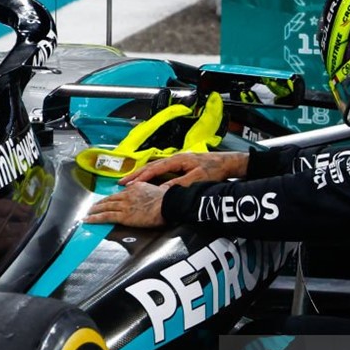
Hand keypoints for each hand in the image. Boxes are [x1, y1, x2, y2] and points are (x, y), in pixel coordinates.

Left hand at [86, 182, 168, 228]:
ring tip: (88, 213)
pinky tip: (89, 220)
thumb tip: (146, 192)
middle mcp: (127, 195)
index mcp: (135, 188)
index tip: (108, 200)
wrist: (167, 204)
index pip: (120, 193)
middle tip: (93, 207)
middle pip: (110, 199)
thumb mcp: (155, 189)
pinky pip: (106, 216)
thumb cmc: (166, 199)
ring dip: (95, 210)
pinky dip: (95, 218)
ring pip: (105, 207)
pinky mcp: (123, 215)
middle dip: (100, 203)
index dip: (112, 198)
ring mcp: (124, 205)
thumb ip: (147, 190)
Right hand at [123, 150, 248, 187]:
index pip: (154, 169)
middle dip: (136, 174)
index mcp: (178, 160)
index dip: (141, 177)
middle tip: (123, 182)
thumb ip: (178, 184)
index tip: (130, 185)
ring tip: (130, 181)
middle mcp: (175, 158)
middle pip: (151, 166)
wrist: (227, 162)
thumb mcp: (196, 179)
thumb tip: (162, 191)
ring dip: (142, 174)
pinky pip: (161, 168)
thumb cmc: (214, 170)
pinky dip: (151, 173)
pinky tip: (147, 179)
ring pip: (155, 166)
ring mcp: (177, 160)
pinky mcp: (181, 163)